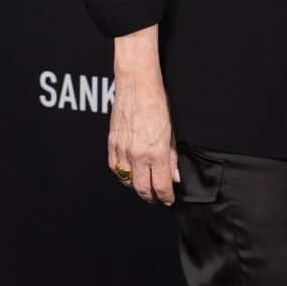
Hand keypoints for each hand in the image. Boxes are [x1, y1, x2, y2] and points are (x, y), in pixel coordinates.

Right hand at [108, 28, 178, 203]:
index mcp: (157, 152)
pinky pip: (114, 167)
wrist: (137, 86)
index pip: (162, 185)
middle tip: (156, 198)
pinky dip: (122, 174)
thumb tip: (174, 177)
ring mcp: (123, 150)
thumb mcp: (172, 132)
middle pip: (142, 188)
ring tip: (143, 187)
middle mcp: (138, 155)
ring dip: (136, 187)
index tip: (168, 199)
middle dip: (151, 196)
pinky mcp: (112, 143)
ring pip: (127, 181)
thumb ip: (172, 157)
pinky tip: (128, 174)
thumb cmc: (158, 104)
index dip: (166, 196)